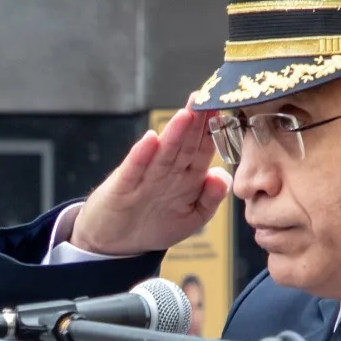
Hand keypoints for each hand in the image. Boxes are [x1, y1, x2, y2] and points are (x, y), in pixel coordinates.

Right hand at [67, 99, 230, 256]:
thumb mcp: (191, 218)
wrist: (114, 242)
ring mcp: (144, 177)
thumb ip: (209, 200)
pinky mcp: (123, 187)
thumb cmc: (154, 225)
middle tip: (208, 98)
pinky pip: (134, 170)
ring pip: (164, 153)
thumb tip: (222, 175)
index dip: (214, 132)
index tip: (226, 110)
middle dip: (197, 123)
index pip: (203, 149)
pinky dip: (142, 155)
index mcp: (187, 177)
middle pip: (185, 144)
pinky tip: (151, 140)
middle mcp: (167, 171)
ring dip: (174, 134)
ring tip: (187, 114)